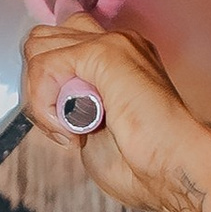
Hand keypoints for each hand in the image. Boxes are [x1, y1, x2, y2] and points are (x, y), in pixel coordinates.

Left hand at [18, 20, 210, 211]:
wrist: (175, 171)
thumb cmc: (146, 166)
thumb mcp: (95, 132)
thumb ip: (72, 110)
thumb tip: (49, 107)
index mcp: (121, 60)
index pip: (59, 45)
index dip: (46, 85)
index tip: (62, 130)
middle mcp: (117, 43)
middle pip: (44, 40)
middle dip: (35, 86)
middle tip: (59, 129)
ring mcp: (112, 43)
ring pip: (38, 48)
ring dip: (38, 95)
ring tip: (65, 131)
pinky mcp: (103, 52)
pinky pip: (44, 63)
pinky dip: (43, 100)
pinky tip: (68, 129)